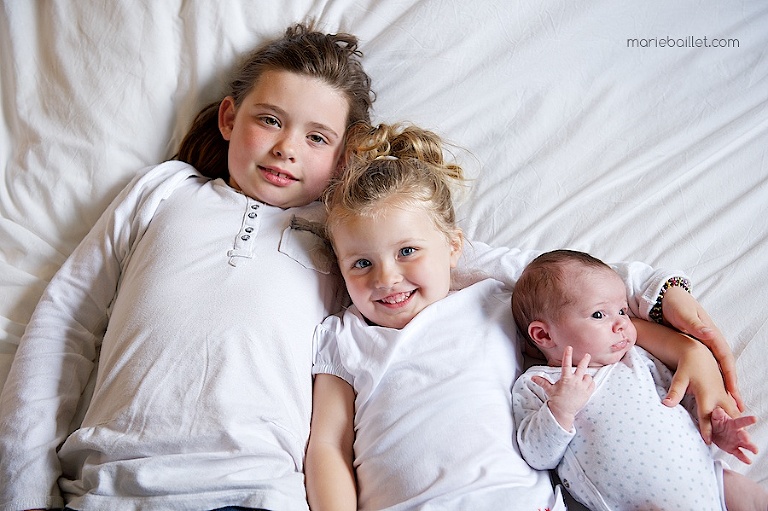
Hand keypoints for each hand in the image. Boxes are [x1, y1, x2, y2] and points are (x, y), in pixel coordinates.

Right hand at [533, 346, 594, 430]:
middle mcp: (575, 382)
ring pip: (588, 376)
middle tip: (587, 355)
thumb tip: (533, 377)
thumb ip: (542, 381)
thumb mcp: (549, 389)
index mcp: (565, 379)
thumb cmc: (556, 400)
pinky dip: (590, 383)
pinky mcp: (587, 393)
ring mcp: (582, 387)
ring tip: (582, 378)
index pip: (566, 364)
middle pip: (582, 367)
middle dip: (585, 360)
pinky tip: (587, 384)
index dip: (567, 354)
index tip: (569, 347)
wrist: (563, 412)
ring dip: (585, 376)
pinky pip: (592, 384)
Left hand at [661, 286, 743, 410]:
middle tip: (738, 406)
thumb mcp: (684, 314)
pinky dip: (712, 377)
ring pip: (717, 367)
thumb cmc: (675, 305)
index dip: (730, 376)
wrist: (665, 296)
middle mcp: (711, 340)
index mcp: (711, 334)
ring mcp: (704, 343)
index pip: (725, 358)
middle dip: (731, 385)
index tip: (734, 392)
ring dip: (723, 384)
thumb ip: (696, 325)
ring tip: (729, 403)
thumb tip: (711, 334)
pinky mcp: (695, 345)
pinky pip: (707, 364)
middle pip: (725, 366)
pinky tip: (712, 388)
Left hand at [663, 340, 739, 443]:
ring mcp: (724, 394)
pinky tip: (741, 428)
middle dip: (736, 431)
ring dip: (739, 426)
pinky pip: (734, 408)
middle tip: (745, 445)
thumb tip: (666, 404)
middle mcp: (718, 395)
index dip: (707, 429)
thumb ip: (675, 392)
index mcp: (706, 394)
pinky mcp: (725, 392)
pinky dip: (737, 418)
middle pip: (728, 417)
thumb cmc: (687, 366)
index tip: (707, 442)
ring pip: (734, 413)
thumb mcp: (680, 378)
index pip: (706, 416)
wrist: (698, 353)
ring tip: (746, 441)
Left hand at [710, 406, 757, 463]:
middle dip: (746, 436)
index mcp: (733, 423)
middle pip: (743, 434)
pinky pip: (739, 453)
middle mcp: (737, 432)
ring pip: (745, 444)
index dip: (748, 420)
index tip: (755, 419)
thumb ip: (716, 415)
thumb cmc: (716, 422)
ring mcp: (736, 441)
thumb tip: (718, 410)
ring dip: (750, 447)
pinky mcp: (732, 448)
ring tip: (755, 450)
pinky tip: (748, 460)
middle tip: (747, 438)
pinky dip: (743, 457)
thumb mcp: (714, 417)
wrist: (712, 431)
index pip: (741, 421)